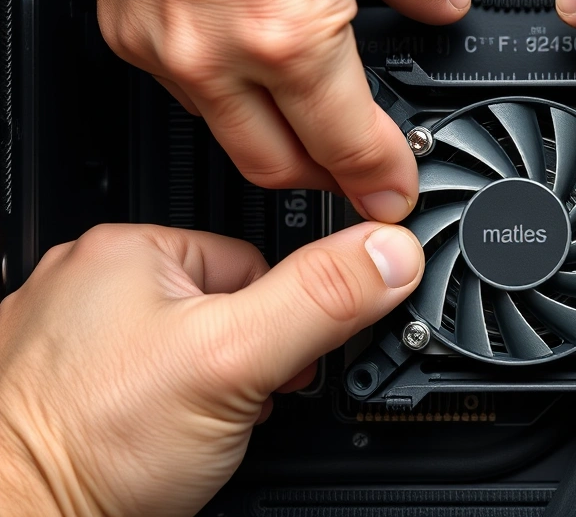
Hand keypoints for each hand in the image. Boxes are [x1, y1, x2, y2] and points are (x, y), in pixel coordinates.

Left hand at [0, 223, 422, 515]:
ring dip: (211, 387)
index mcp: (127, 250)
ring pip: (187, 350)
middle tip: (236, 401)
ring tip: (194, 427)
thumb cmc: (89, 445)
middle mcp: (90, 285)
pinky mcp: (68, 391)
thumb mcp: (234, 360)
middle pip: (223, 305)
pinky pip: (149, 383)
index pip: (254, 257)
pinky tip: (163, 441)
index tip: (283, 360)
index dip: (284, 314)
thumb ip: (320, 300)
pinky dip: (170, 411)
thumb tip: (390, 254)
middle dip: (247, 358)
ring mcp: (72, 342)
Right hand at [88, 0, 471, 221]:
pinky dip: (226, 94)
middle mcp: (214, 54)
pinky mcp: (126, 26)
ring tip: (312, 122)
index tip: (395, 190)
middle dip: (326, 179)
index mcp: (285, 34)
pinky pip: (184, 87)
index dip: (382, 177)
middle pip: (276, 166)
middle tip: (359, 173)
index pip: (346, 145)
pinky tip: (253, 71)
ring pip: (225, 131)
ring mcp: (160, 45)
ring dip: (273, 138)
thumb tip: (439, 1)